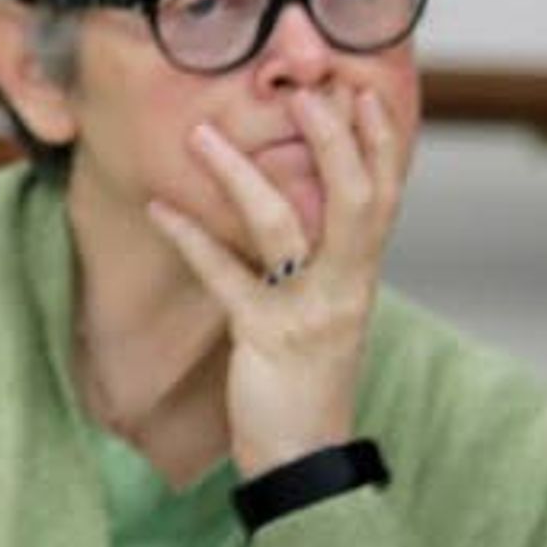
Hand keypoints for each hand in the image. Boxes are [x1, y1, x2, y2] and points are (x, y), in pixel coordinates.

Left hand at [146, 85, 407, 478]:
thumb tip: (301, 196)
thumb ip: (320, 256)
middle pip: (357, 199)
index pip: (385, 195)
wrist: (304, 455)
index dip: (379, 142)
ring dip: (242, 175)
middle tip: (305, 93)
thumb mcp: (324, 307)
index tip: (360, 91)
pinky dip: (192, 238)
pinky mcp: (266, 336)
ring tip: (202, 134)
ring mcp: (309, 310)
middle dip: (334, 141)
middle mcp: (347, 285)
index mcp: (361, 273)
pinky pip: (227, 277)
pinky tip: (160, 208)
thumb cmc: (306, 375)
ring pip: (285, 228)